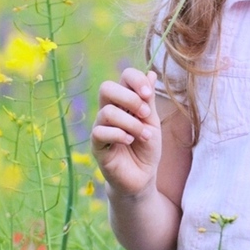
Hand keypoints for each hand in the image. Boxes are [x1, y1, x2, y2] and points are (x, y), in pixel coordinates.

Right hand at [92, 68, 163, 198]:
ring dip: (131, 123)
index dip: (136, 80)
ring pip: (107, 112)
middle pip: (106, 87)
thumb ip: (148, 100)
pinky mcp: (97, 145)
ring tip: (144, 136)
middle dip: (129, 98)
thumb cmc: (146, 148)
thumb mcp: (152, 122)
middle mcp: (109, 111)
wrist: (142, 177)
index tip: (148, 94)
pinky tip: (130, 141)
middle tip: (145, 114)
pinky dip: (119, 135)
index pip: (124, 77)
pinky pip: (100, 132)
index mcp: (124, 102)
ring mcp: (100, 128)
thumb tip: (151, 72)